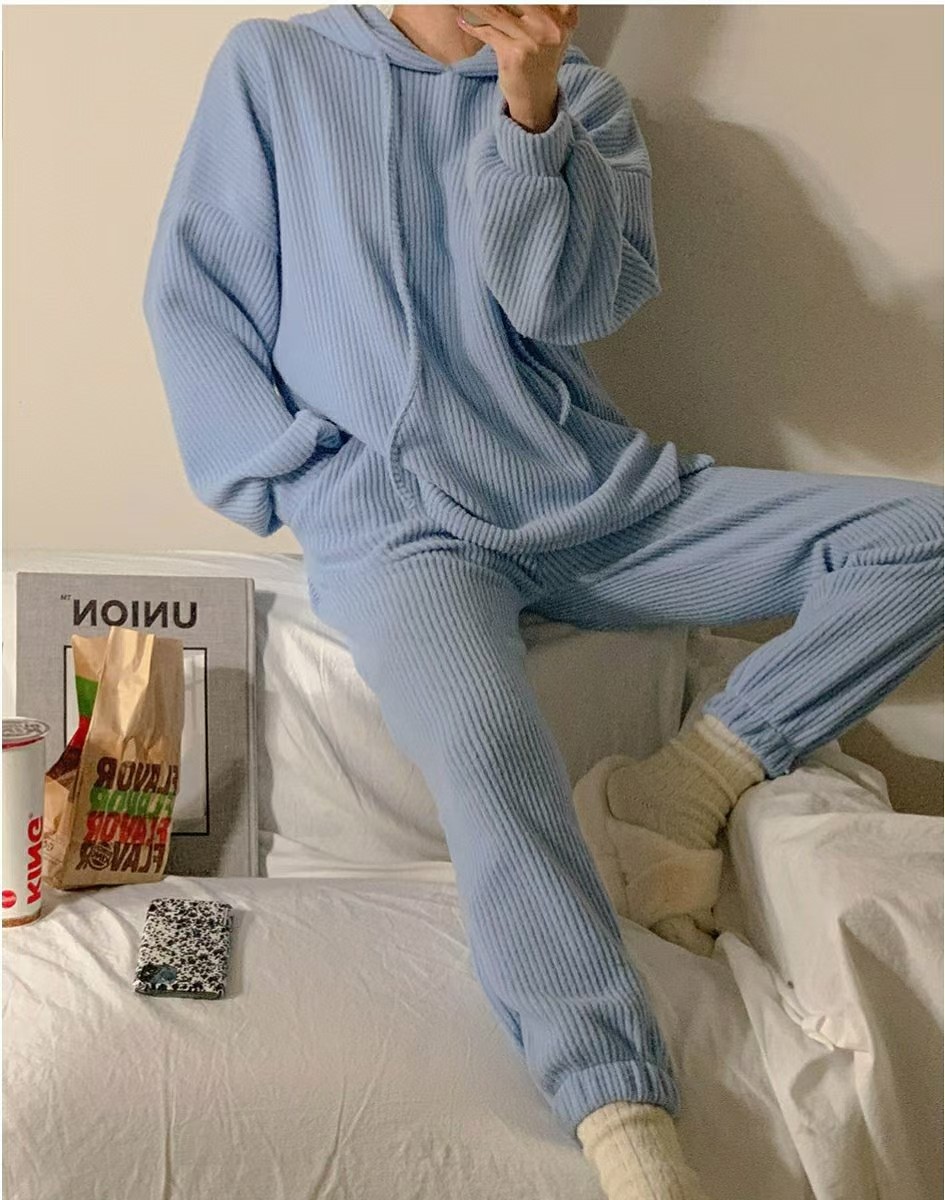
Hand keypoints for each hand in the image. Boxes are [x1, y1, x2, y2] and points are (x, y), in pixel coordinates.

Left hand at [456, 5, 578, 131]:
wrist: (536, 96)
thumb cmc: (540, 58)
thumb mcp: (551, 28)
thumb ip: (543, 8)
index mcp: (565, 14)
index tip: (503, 0)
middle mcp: (552, 25)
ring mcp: (533, 39)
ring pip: (496, 10)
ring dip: (476, 5)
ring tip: (462, 2)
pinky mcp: (514, 53)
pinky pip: (487, 31)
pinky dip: (471, 24)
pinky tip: (462, 19)